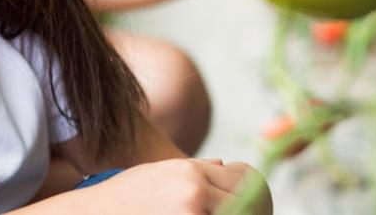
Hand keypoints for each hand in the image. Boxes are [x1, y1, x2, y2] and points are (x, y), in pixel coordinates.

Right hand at [76, 158, 271, 214]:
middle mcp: (194, 191)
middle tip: (250, 211)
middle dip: (251, 209)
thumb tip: (223, 165)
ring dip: (239, 213)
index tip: (252, 201)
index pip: (245, 177)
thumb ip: (193, 170)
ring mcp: (192, 214)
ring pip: (239, 214)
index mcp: (190, 171)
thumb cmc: (122, 200)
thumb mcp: (156, 174)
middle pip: (247, 202)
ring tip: (241, 213)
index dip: (253, 190)